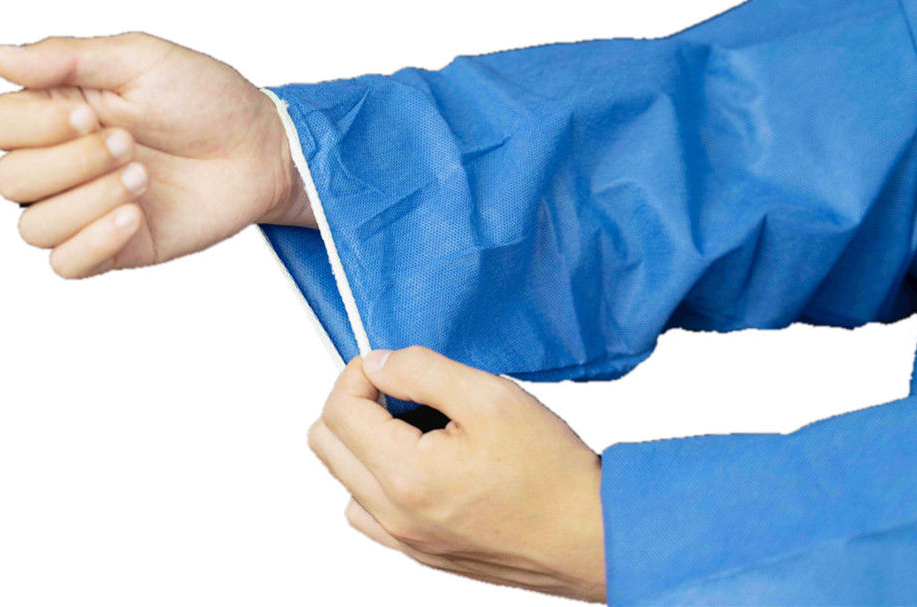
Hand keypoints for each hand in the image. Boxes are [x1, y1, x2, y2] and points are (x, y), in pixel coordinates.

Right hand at [0, 32, 312, 277]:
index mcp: (58, 111)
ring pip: (33, 226)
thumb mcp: (141, 61)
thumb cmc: (206, 99)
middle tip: (128, 143)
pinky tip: (134, 216)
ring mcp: (86, 208)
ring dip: (87, 200)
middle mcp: (62, 162)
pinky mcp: (115, 245)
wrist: (261, 147)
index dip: (33, 125)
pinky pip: (66, 264)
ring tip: (143, 177)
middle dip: (69, 162)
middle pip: (9, 178)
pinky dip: (93, 241)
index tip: (90, 115)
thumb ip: (69, 57)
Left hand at [307, 346, 605, 601]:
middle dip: (353, 403)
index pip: (338, 411)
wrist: (590, 533)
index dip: (357, 373)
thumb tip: (378, 364)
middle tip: (398, 388)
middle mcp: (395, 516)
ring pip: (344, 479)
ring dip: (364, 442)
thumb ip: (422, 371)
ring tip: (414, 424)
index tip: (390, 364)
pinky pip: (370, 512)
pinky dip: (379, 479)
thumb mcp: (489, 396)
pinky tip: (422, 462)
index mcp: (405, 476)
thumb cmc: (552, 472)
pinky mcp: (423, 552)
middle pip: (326, 445)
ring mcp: (406, 541)